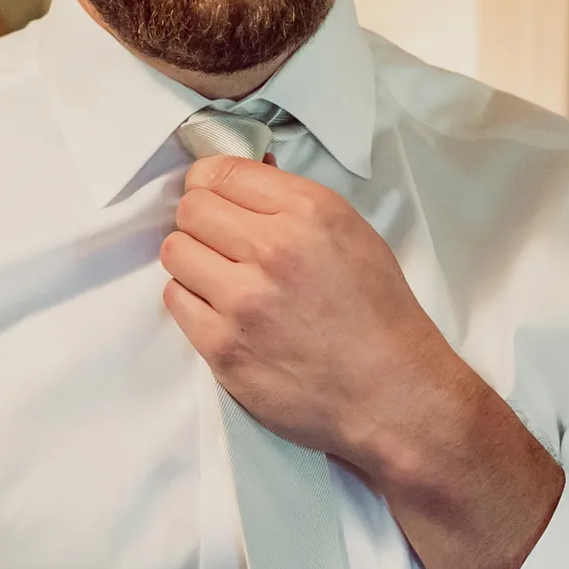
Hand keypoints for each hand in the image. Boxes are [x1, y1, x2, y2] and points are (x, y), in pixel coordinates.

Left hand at [161, 154, 562, 568]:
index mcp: (309, 213)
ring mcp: (243, 301)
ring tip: (223, 279)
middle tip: (221, 242)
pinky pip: (176, 300)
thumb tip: (246, 175)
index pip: (221, 172)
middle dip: (201, 221)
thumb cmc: (380, 317)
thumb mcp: (354, 235)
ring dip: (193, 262)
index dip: (210, 182)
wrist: (393, 395)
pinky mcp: (223, 347)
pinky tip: (223, 312)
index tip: (214, 196)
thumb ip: (294, 202)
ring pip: (176, 252)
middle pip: (191, 209)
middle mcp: (273, 250)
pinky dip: (193, 302)